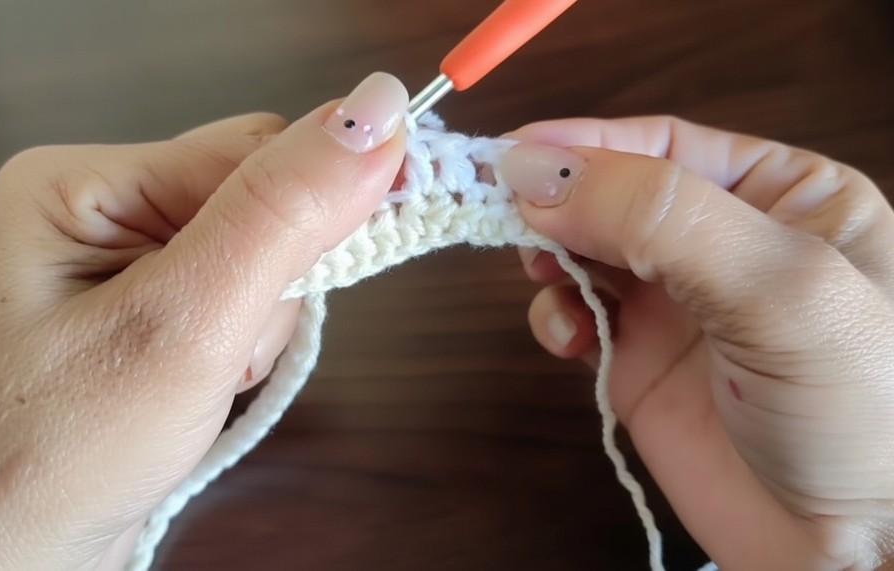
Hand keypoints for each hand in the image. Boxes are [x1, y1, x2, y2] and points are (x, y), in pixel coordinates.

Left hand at [0, 72, 408, 570]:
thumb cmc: (53, 454)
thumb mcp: (184, 324)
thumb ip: (282, 214)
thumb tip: (380, 107)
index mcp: (84, 182)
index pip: (249, 147)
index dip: (319, 194)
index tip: (369, 241)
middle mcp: (97, 211)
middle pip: (256, 202)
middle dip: (273, 281)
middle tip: (230, 348)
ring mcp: (119, 268)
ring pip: (256, 258)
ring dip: (258, 323)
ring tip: (205, 380)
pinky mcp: (142, 318)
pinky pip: (233, 302)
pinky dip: (242, 346)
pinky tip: (202, 387)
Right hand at [501, 117, 893, 570]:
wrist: (850, 547)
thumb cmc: (861, 409)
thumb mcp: (776, 288)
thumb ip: (659, 217)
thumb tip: (532, 171)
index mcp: (781, 196)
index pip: (666, 144)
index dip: (585, 144)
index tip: (510, 154)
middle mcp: (724, 242)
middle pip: (614, 191)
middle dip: (558, 199)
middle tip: (505, 214)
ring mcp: (678, 305)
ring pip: (584, 250)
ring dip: (548, 254)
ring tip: (543, 272)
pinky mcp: (640, 363)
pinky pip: (576, 316)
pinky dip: (553, 316)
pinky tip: (566, 336)